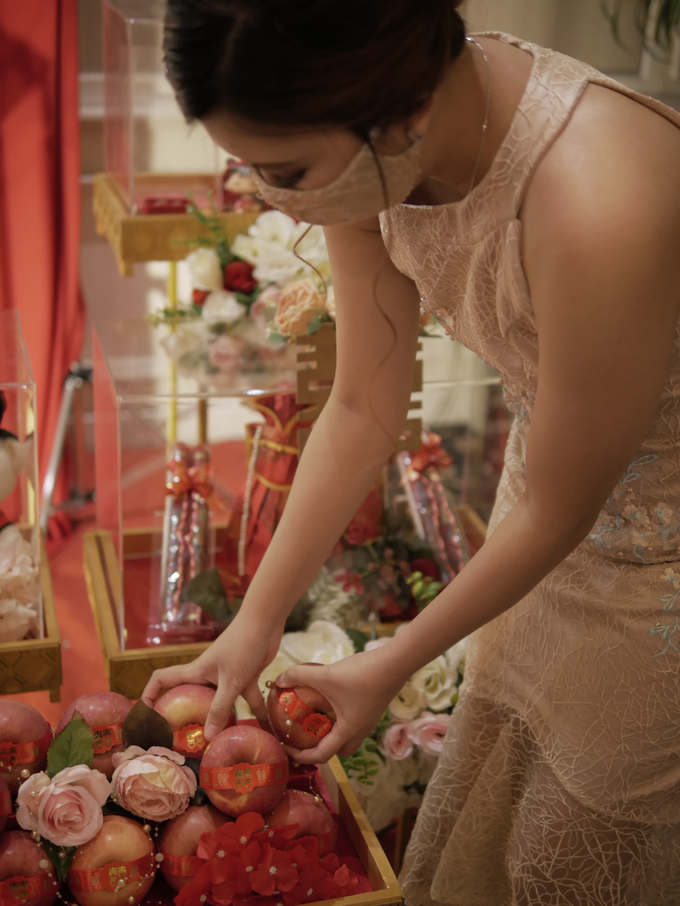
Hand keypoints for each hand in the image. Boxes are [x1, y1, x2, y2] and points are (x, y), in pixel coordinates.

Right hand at [141, 614, 283, 739]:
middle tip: (188, 744)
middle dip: (188, 719)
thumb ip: (220, 708)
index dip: (149, 694)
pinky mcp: (246, 677)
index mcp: (195, 672)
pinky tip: (264, 729)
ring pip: (222, 704)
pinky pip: (247, 700)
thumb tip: (206, 738)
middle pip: (191, 699)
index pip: (162, 680)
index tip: (146, 716)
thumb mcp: (230, 680)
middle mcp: (208, 676)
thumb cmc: (242, 645)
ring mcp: (227, 677)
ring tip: (226, 744)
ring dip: (226, 721)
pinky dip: (256, 712)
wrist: (266, 622)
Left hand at [274, 646, 403, 764]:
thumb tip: (279, 679)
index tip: (287, 748)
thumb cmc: (361, 675)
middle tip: (304, 737)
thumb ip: (299, 675)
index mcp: (347, 731)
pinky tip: (331, 697)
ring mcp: (368, 719)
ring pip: (348, 735)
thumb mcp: (325, 675)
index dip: (301, 756)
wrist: (394, 662)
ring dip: (332, 732)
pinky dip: (340, 716)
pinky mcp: (372, 706)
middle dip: (321, 748)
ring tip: (316, 716)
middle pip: (339, 750)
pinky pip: (353, 720)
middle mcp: (360, 730)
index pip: (321, 756)